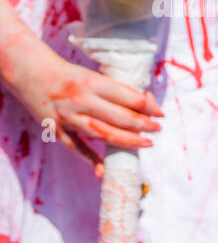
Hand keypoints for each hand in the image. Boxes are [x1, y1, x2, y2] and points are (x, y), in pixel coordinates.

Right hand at [4, 44, 161, 173]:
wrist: (32, 72)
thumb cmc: (70, 75)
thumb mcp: (94, 76)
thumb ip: (118, 90)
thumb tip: (147, 104)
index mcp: (93, 83)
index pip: (128, 98)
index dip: (149, 107)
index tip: (161, 114)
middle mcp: (81, 100)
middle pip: (120, 118)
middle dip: (143, 125)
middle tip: (157, 129)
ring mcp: (68, 116)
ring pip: (102, 133)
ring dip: (127, 141)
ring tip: (145, 144)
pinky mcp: (56, 129)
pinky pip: (76, 147)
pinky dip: (91, 159)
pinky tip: (104, 169)